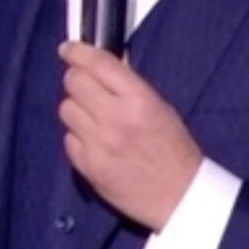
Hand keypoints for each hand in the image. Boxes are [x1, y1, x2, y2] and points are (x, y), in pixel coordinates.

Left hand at [58, 41, 202, 231]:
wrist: (181, 199)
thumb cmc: (175, 150)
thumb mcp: (161, 108)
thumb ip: (128, 85)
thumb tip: (100, 64)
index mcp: (138, 100)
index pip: (97, 64)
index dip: (78, 52)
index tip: (68, 49)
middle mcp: (114, 118)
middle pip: (73, 82)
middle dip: (77, 79)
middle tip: (86, 86)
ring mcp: (97, 143)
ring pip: (66, 109)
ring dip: (77, 108)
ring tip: (93, 117)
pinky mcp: (87, 166)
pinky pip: (68, 138)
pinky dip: (77, 136)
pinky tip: (94, 141)